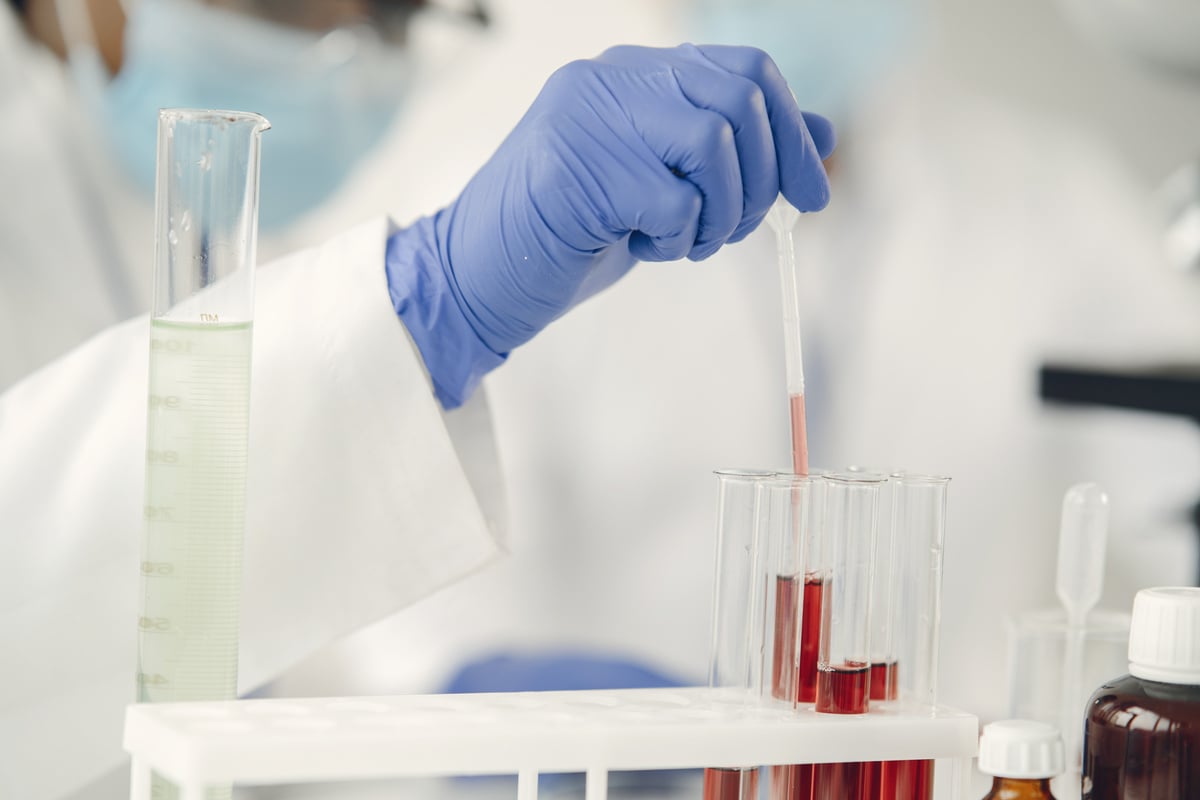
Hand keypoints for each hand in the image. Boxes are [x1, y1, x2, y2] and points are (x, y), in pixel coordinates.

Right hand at [435, 43, 834, 355]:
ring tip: (685, 243)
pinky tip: (641, 248)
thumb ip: (733, 155)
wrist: (477, 277)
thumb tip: (821, 136)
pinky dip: (676, 238)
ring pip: (713, 141)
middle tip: (735, 231)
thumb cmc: (571, 234)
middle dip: (763, 179)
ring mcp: (587, 117)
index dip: (791, 132)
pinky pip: (673, 199)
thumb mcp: (665, 188)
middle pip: (739, 99)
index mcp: (633, 72)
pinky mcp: (573, 170)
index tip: (811, 194)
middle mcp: (610, 78)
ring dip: (721, 212)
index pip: (745, 69)